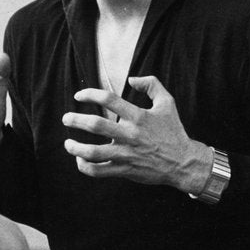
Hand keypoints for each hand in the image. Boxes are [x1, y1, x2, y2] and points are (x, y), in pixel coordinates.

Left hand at [61, 75, 211, 192]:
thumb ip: (151, 85)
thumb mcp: (168, 103)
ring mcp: (126, 153)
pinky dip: (85, 167)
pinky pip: (100, 171)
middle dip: (76, 120)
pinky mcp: (125, 169)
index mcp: (138, 116)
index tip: (78, 96)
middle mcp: (130, 134)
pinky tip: (80, 161)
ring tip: (67, 143)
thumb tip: (132, 78)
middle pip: (96, 125)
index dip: (90, 94)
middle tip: (66, 118)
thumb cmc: (173, 131)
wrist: (183, 162)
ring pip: (94, 152)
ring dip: (76, 148)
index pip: (109, 100)